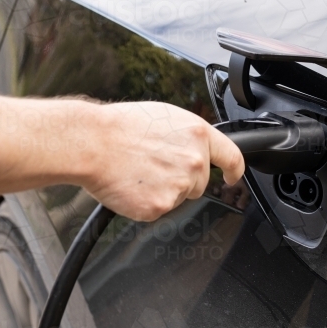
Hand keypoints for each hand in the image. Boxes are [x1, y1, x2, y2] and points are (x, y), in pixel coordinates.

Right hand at [79, 102, 244, 221]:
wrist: (92, 143)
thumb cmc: (120, 127)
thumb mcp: (165, 117)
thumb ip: (188, 136)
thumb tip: (194, 147)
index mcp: (198, 135)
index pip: (232, 157)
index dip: (234, 171)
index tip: (231, 177)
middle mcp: (194, 162)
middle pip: (199, 183)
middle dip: (181, 179)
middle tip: (153, 166)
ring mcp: (179, 186)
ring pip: (177, 197)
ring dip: (162, 190)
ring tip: (138, 171)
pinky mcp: (159, 206)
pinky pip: (157, 209)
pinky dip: (145, 202)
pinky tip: (131, 185)